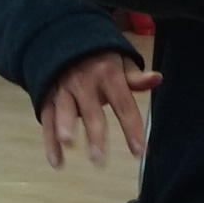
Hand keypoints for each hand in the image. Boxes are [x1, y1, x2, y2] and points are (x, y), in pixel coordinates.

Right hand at [40, 50, 154, 168]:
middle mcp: (84, 82)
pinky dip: (50, 142)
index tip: (139, 152)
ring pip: (64, 111)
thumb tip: (157, 78)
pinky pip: (48, 120)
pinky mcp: (47, 97)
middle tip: (99, 159)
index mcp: (107, 74)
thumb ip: (135, 77)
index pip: (123, 104)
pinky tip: (57, 162)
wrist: (63, 40)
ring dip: (65, 126)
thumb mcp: (120, 61)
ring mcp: (63, 90)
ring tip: (68, 143)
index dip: (131, 128)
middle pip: (91, 111)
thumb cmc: (99, 59)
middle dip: (95, 134)